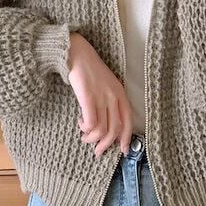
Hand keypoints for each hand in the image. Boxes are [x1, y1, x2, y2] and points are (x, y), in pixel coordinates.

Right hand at [68, 32, 132, 157]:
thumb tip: (107, 123)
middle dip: (106, 144)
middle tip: (97, 151)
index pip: (128, 121)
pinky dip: (85, 128)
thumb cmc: (90, 70)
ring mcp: (101, 96)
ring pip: (101, 128)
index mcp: (120, 93)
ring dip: (92, 138)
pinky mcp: (88, 97)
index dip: (126, 138)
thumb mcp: (106, 84)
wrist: (78, 54)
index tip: (122, 150)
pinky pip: (90, 122)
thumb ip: (110, 101)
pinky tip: (80, 124)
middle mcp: (113, 96)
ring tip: (84, 136)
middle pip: (114, 129)